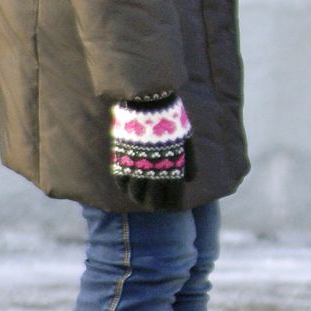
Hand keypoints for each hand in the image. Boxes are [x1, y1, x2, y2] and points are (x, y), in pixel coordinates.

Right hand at [110, 94, 192, 209]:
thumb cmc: (172, 120)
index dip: (172, 204)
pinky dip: (124, 187)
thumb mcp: (187, 139)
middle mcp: (154, 170)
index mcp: (173, 166)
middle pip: (152, 199)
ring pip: (134, 193)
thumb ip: (189, 161)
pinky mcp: (122, 156)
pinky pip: (120, 179)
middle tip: (156, 206)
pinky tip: (128, 188)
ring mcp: (136, 164)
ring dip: (138, 199)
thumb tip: (189, 179)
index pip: (173, 195)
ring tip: (142, 200)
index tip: (171, 208)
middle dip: (155, 205)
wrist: (150, 102)